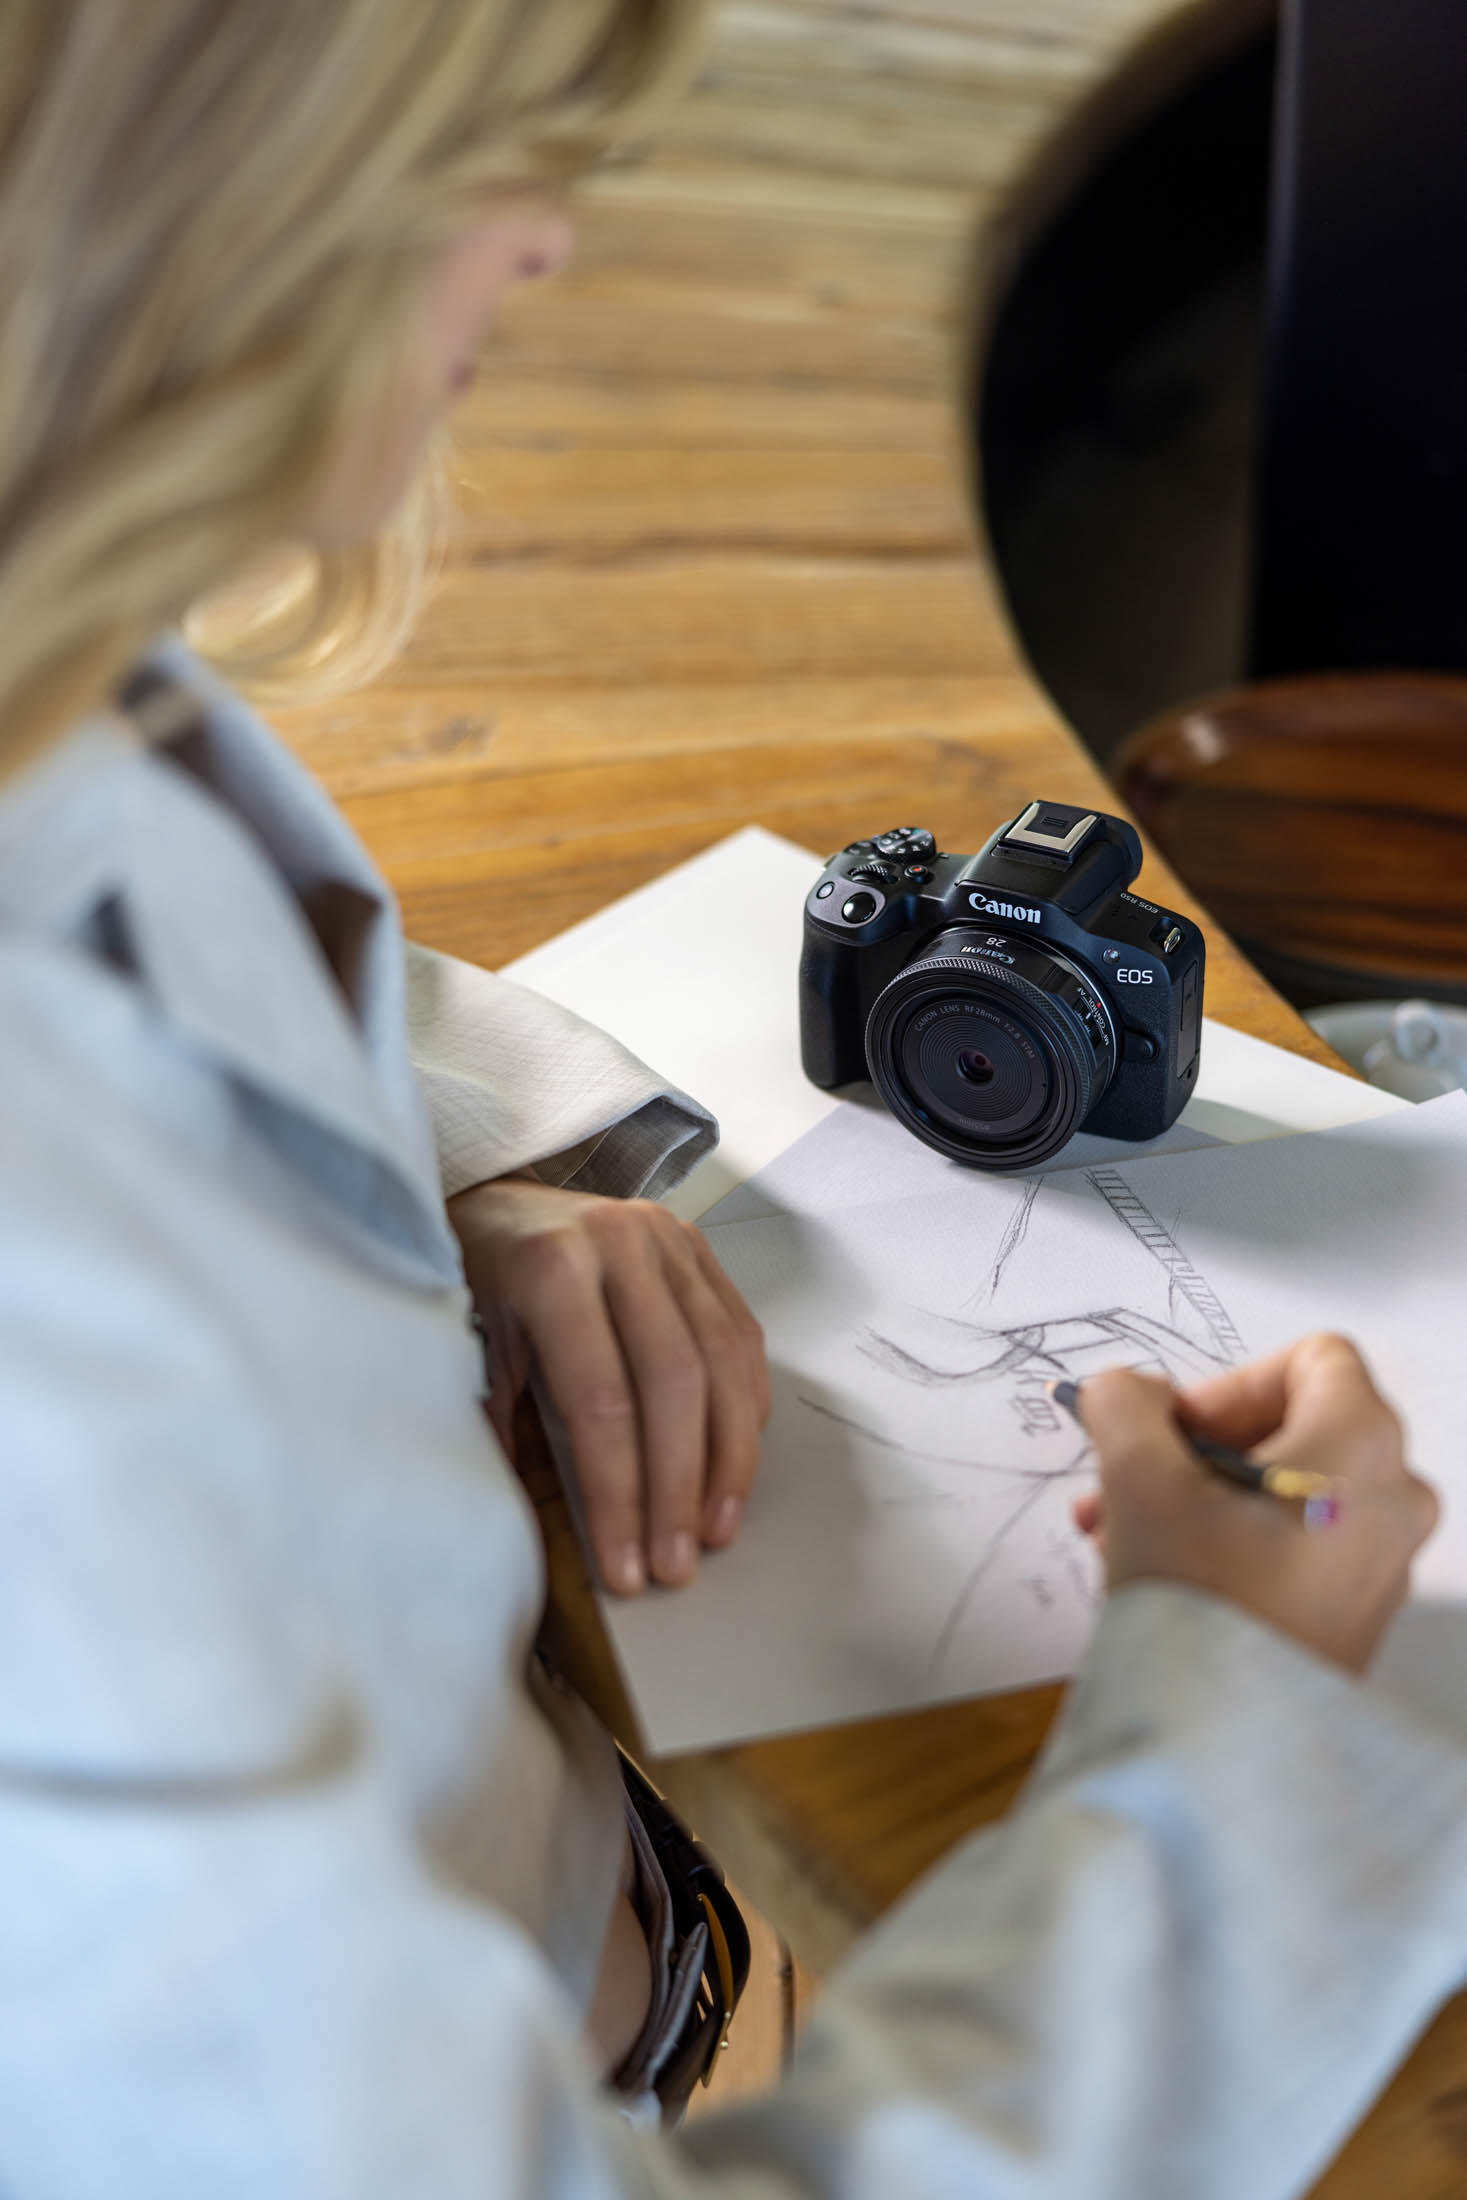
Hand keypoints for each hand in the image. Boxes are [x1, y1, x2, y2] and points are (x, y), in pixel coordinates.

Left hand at [447, 1175, 769, 1595]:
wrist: (496, 1197)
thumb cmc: (477, 1277)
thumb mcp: (467, 1344)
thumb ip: (499, 1423)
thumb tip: (527, 1527)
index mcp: (552, 1266)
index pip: (600, 1401)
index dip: (618, 1494)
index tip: (624, 1566)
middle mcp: (621, 1244)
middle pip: (674, 1384)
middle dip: (679, 1489)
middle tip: (676, 1564)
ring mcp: (669, 1242)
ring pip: (723, 1363)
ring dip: (727, 1460)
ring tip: (714, 1530)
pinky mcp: (699, 1250)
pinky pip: (742, 1338)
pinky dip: (746, 1409)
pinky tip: (733, 1466)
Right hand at [1071, 1333, 1438, 1673]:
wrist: (1220, 1735)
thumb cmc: (1200, 1603)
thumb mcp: (1136, 1472)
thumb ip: (1125, 1401)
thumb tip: (1126, 1391)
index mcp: (1360, 1442)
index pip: (1311, 1359)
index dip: (1229, 1382)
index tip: (1176, 1427)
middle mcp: (1393, 1497)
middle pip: (1295, 1427)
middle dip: (1198, 1449)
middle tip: (1137, 1475)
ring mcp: (1383, 1561)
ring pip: (1287, 1490)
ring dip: (1202, 1495)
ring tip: (1128, 1528)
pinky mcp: (1358, 1613)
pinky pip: (1297, 1545)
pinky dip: (1234, 1540)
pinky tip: (1167, 1569)